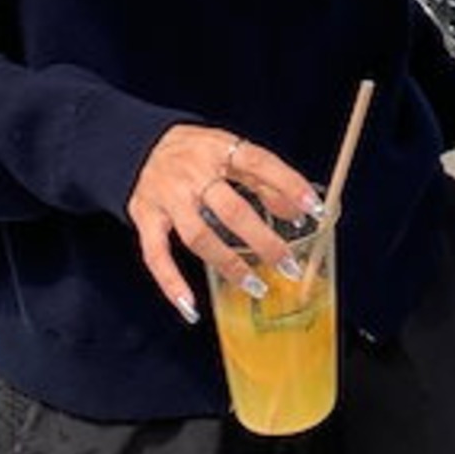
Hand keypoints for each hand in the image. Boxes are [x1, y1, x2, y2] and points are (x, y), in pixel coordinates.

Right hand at [127, 123, 322, 323]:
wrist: (140, 145)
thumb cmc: (195, 152)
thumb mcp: (230, 152)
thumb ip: (263, 180)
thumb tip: (298, 211)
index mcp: (219, 149)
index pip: (259, 163)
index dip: (288, 184)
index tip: (314, 208)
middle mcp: (192, 172)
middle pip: (232, 210)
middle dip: (264, 241)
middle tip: (289, 265)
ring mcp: (166, 196)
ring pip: (199, 237)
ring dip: (230, 266)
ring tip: (256, 287)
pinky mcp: (145, 217)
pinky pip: (156, 256)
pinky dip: (172, 284)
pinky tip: (191, 308)